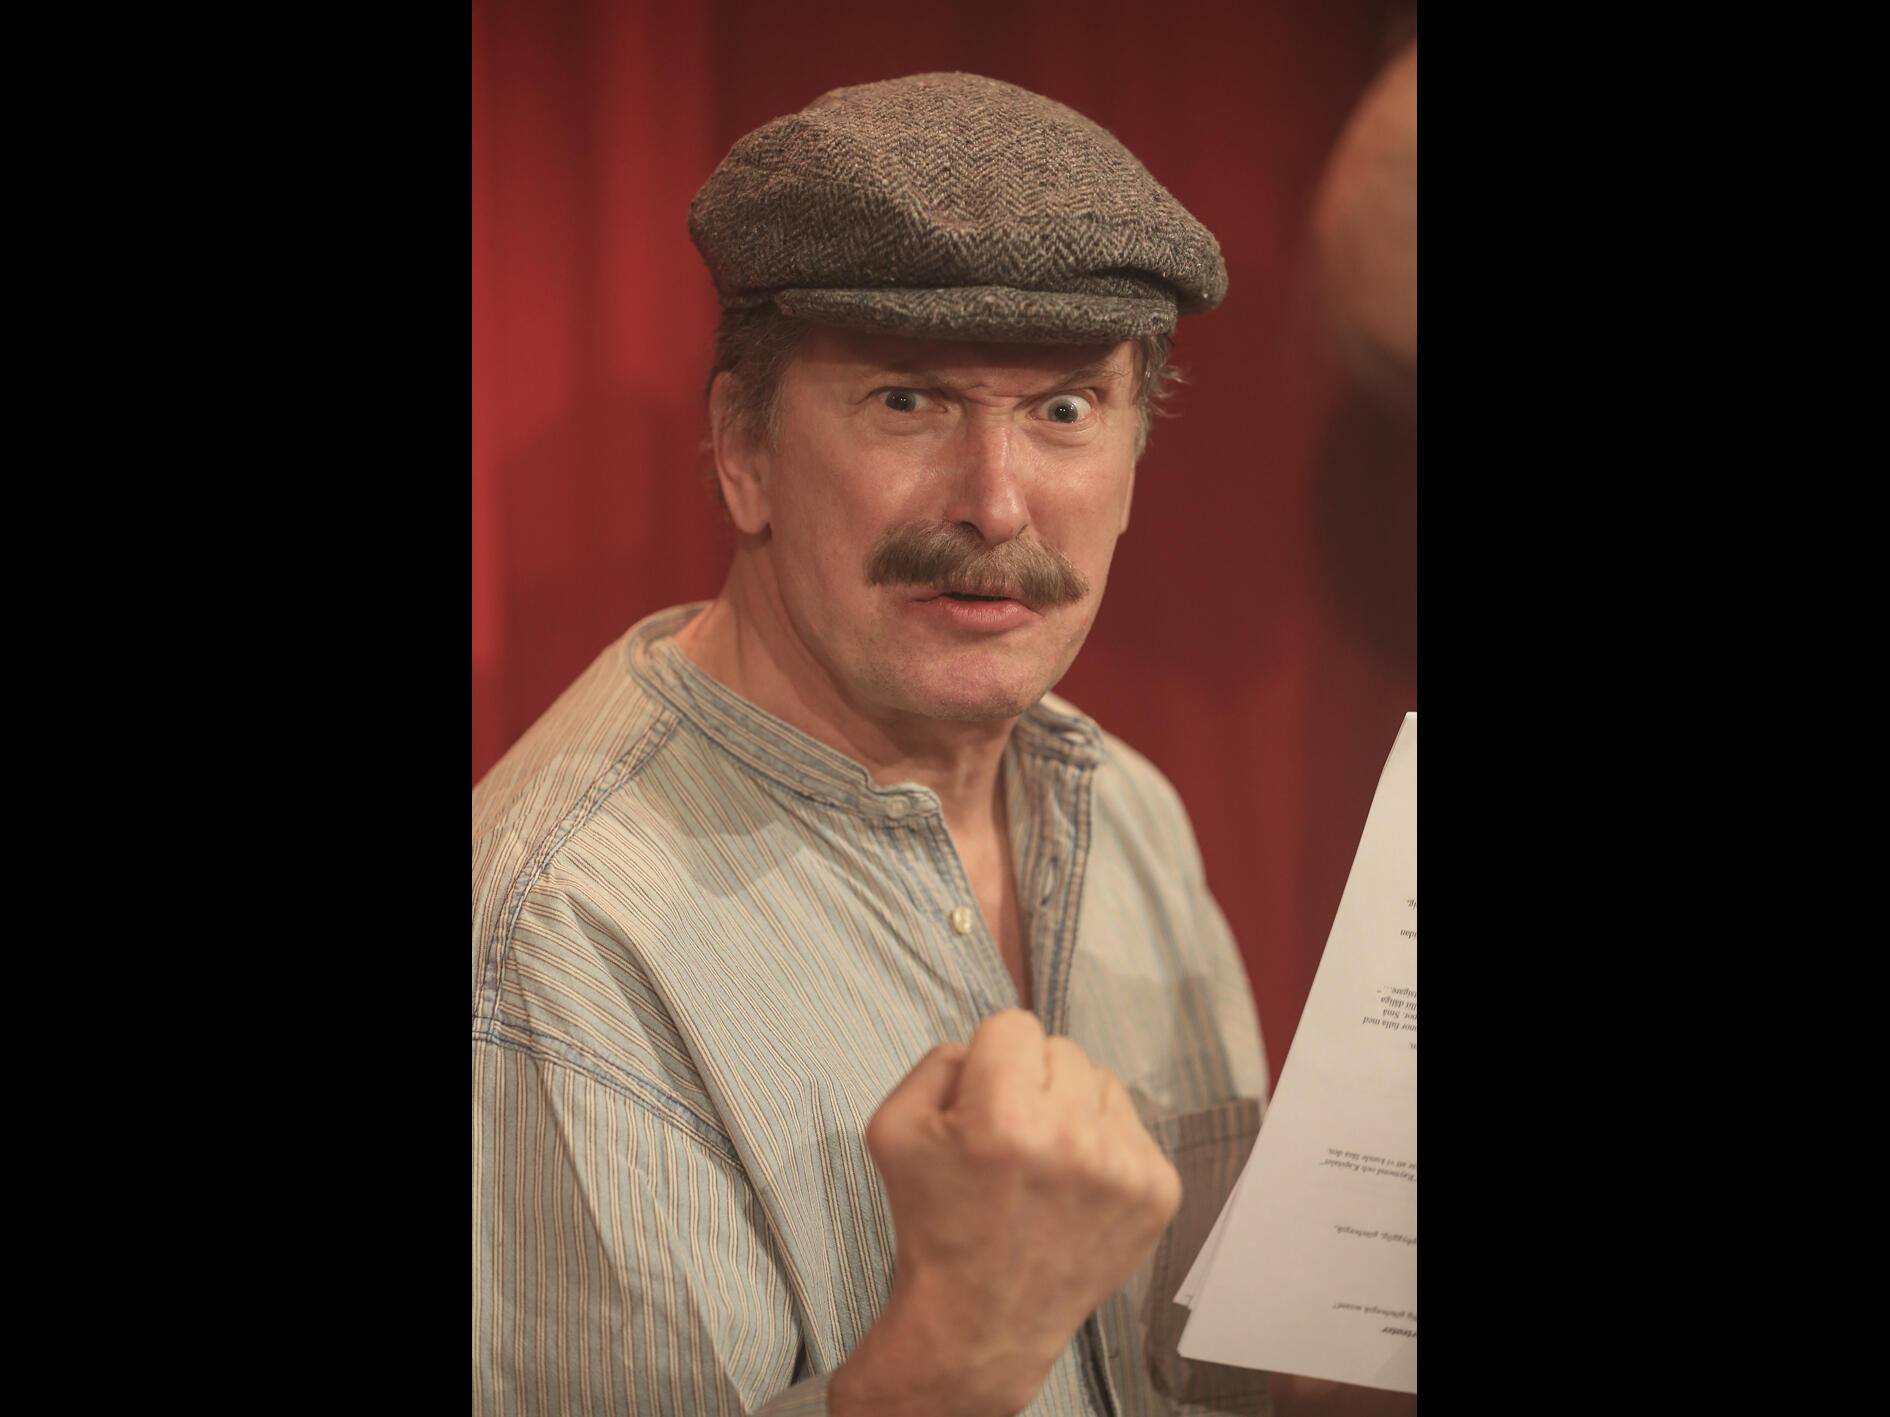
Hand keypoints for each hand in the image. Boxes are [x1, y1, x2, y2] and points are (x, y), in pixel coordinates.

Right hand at [829, 1010, 1181, 1416]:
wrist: (980, 1323)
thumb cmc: (935, 1223)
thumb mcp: (893, 1128)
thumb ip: (937, 1062)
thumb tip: (986, 1046)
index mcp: (1004, 1115)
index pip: (1014, 1023)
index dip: (990, 1060)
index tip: (981, 1104)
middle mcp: (1072, 1136)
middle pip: (1062, 1049)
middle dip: (1032, 1083)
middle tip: (1011, 1143)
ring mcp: (1124, 1167)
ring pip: (1102, 1082)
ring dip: (1073, 1111)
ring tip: (1045, 1166)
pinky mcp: (1158, 1193)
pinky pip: (1132, 1127)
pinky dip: (1104, 1148)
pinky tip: (1074, 1190)